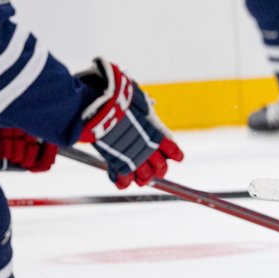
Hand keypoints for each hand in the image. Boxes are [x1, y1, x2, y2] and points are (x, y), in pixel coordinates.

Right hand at [77, 59, 183, 188]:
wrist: (101, 106)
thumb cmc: (118, 97)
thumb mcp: (136, 96)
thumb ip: (145, 102)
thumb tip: (152, 101)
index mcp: (157, 131)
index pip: (173, 149)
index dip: (175, 154)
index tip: (177, 158)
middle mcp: (149, 147)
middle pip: (161, 167)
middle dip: (159, 169)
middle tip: (156, 170)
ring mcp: (134, 157)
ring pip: (146, 176)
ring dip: (143, 178)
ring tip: (140, 179)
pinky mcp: (117, 164)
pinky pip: (124, 179)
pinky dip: (123, 181)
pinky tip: (122, 182)